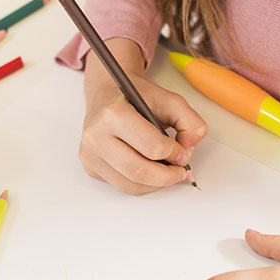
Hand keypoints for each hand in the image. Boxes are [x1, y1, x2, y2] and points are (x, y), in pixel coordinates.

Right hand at [78, 38, 207, 194]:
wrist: (107, 93)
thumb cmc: (135, 98)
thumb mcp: (169, 99)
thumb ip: (190, 122)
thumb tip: (188, 150)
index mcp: (114, 114)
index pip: (152, 147)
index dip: (174, 154)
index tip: (182, 153)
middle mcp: (96, 135)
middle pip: (139, 171)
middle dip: (167, 176)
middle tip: (179, 171)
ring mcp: (90, 153)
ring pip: (130, 185)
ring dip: (155, 184)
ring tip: (167, 172)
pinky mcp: (90, 166)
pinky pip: (121, 186)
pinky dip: (141, 184)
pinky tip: (149, 171)